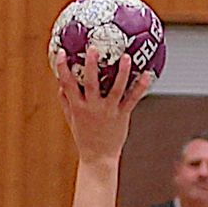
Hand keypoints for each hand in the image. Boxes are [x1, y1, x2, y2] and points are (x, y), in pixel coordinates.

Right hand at [53, 49, 152, 164]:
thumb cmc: (85, 137)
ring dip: (121, 72)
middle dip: (91, 65)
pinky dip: (140, 87)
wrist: (98, 158)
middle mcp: (92, 107)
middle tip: (93, 48)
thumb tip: (60, 84)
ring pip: (115, 89)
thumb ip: (66, 101)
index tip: (61, 52)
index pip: (67, 85)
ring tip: (126, 57)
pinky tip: (147, 74)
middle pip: (91, 83)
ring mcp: (108, 111)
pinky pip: (132, 99)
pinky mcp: (122, 116)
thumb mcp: (72, 120)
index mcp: (78, 107)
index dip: (62, 68)